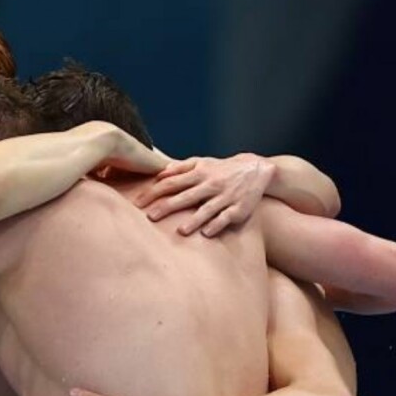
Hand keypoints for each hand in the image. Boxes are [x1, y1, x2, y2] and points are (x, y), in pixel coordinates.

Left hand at [135, 154, 274, 236]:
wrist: (257, 169)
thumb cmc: (222, 168)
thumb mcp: (202, 162)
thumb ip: (180, 167)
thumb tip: (159, 173)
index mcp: (199, 173)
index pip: (172, 182)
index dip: (154, 191)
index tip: (139, 201)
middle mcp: (211, 185)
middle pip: (185, 196)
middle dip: (167, 206)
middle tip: (150, 216)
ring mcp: (225, 197)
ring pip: (207, 209)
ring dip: (194, 220)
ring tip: (181, 231)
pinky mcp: (239, 208)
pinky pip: (227, 218)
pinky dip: (217, 225)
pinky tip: (207, 233)